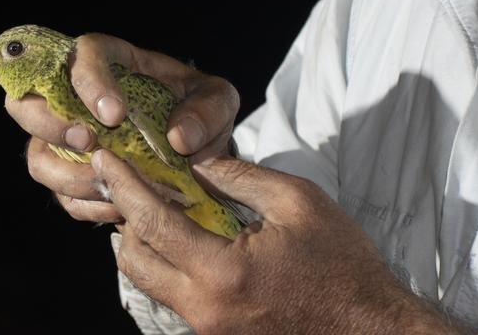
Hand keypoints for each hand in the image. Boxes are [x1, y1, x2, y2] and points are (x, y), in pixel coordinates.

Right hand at [5, 32, 239, 222]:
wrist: (197, 146)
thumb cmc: (199, 109)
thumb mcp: (218, 99)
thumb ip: (208, 109)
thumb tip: (180, 139)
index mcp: (110, 61)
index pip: (82, 55)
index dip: (89, 83)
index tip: (115, 114)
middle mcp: (74, 96)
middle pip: (26, 101)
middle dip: (51, 126)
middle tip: (91, 144)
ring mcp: (65, 139)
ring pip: (36, 156)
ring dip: (67, 175)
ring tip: (112, 186)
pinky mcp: (70, 175)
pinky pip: (58, 194)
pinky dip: (85, 204)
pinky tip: (119, 207)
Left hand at [93, 150, 464, 334]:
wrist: (372, 332)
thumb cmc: (343, 264)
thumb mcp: (299, 202)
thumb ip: (240, 177)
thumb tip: (196, 161)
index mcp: (223, 272)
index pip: (152, 223)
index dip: (124, 186)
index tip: (105, 159)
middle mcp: (205, 308)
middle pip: (135, 260)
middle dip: (125, 216)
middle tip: (129, 182)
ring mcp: (209, 329)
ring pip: (149, 282)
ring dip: (143, 242)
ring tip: (157, 205)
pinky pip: (173, 296)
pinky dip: (166, 263)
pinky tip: (184, 236)